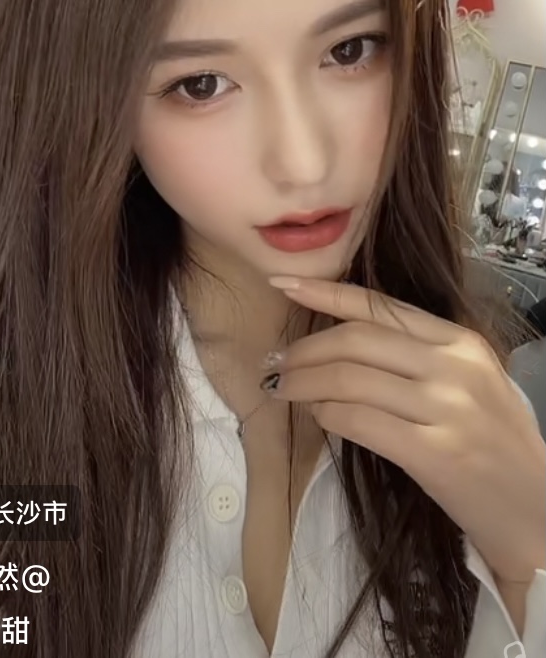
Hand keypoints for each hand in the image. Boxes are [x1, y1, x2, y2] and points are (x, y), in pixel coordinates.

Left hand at [264, 277, 545, 585]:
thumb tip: (343, 345)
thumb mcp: (471, 383)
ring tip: (285, 391)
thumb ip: (419, 357)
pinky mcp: (437, 455)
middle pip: (357, 340)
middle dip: (306, 349)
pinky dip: (328, 416)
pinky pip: (360, 422)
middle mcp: (455, 368)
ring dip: (305, 383)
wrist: (538, 514)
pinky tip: (319, 419)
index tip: (284, 284)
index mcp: (461, 342)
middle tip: (278, 364)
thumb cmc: (497, 446)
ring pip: (351, 379)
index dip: (325, 291)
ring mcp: (448, 410)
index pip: (380, 306)